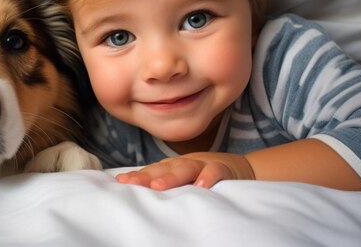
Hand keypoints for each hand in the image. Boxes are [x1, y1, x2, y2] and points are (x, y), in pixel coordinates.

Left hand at [116, 152, 254, 189]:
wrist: (241, 169)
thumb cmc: (205, 177)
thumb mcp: (184, 181)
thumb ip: (165, 185)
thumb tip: (139, 196)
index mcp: (173, 167)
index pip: (152, 171)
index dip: (137, 176)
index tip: (119, 182)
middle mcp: (185, 163)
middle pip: (163, 169)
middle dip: (146, 176)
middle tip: (129, 183)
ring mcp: (203, 164)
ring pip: (185, 168)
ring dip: (171, 177)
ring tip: (157, 187)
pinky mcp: (223, 168)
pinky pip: (215, 171)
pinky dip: (208, 177)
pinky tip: (201, 186)